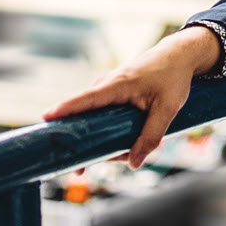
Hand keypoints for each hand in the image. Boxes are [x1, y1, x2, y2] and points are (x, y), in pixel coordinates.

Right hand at [41, 25, 220, 166]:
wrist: (179, 56)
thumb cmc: (173, 77)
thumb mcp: (168, 109)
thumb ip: (151, 136)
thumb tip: (133, 163)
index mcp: (117, 85)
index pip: (85, 99)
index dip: (65, 109)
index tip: (46, 119)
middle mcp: (107, 85)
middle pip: (83, 115)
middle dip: (80, 143)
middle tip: (81, 169)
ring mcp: (108, 88)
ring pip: (93, 119)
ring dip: (99, 140)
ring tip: (118, 156)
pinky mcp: (113, 94)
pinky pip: (101, 115)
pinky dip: (105, 131)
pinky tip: (120, 146)